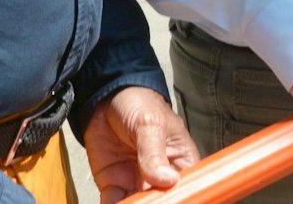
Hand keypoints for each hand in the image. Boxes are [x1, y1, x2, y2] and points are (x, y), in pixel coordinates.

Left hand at [81, 85, 198, 203]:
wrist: (104, 99)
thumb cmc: (138, 103)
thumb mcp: (150, 123)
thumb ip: (154, 152)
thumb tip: (167, 179)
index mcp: (181, 160)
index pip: (188, 185)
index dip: (183, 195)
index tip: (171, 198)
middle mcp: (161, 176)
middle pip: (164, 200)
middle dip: (155, 203)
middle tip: (145, 199)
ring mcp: (137, 182)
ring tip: (129, 201)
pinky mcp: (114, 185)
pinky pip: (115, 203)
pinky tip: (114, 202)